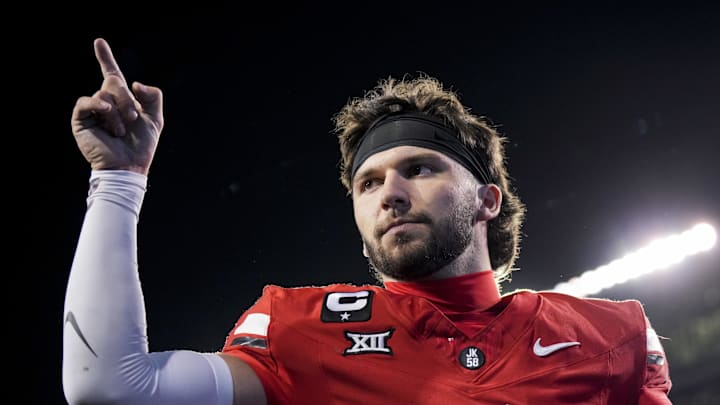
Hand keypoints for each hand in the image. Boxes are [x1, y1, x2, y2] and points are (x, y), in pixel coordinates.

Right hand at [71, 38, 163, 174]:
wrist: (129, 166)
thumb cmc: (141, 146)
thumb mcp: (155, 118)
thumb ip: (153, 96)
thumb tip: (134, 83)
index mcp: (122, 101)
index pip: (111, 74)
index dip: (105, 58)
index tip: (99, 41)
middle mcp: (105, 102)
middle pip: (113, 81)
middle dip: (127, 98)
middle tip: (132, 118)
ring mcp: (92, 110)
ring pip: (104, 93)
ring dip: (118, 112)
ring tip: (120, 131)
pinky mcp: (81, 119)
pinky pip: (87, 101)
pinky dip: (99, 105)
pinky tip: (106, 114)